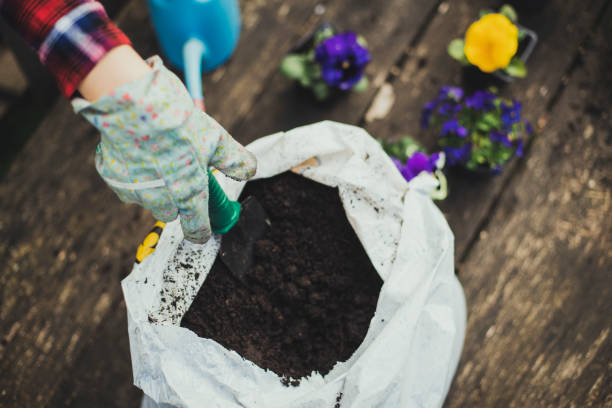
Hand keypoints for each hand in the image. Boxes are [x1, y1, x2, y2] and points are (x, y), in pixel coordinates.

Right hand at [73, 55, 256, 242]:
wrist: (132, 101)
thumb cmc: (177, 120)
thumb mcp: (217, 139)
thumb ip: (235, 161)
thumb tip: (249, 171)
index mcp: (188, 193)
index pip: (196, 228)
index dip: (201, 230)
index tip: (202, 229)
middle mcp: (159, 198)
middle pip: (170, 212)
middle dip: (176, 199)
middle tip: (180, 173)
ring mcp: (133, 189)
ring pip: (147, 198)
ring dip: (153, 187)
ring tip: (158, 156)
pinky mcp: (111, 175)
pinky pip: (125, 183)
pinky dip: (133, 172)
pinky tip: (137, 150)